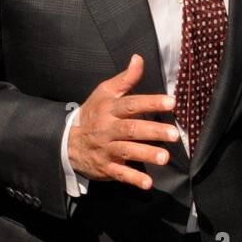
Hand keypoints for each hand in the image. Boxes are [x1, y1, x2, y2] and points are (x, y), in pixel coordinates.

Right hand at [67, 54, 177, 188]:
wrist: (67, 142)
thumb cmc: (93, 114)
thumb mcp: (104, 93)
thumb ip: (125, 79)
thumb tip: (138, 58)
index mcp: (109, 109)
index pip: (131, 104)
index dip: (151, 102)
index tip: (172, 102)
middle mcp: (108, 129)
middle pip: (131, 129)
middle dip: (153, 131)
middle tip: (174, 134)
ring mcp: (106, 149)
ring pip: (126, 151)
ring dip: (146, 154)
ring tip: (165, 157)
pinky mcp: (106, 167)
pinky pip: (119, 174)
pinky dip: (133, 179)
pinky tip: (148, 183)